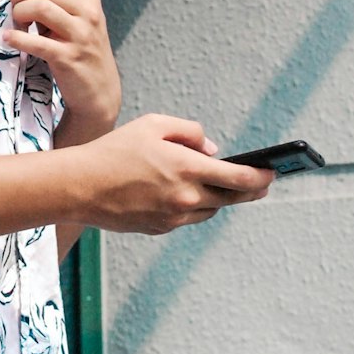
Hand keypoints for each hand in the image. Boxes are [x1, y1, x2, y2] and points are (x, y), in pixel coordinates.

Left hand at [4, 0, 120, 137]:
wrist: (100, 91)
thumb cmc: (80, 51)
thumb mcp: (76, 19)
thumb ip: (54, 1)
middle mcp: (88, 12)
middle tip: (12, 9)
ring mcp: (81, 35)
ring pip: (40, 7)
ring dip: (18, 13)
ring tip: (15, 24)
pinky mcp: (69, 58)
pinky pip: (36, 42)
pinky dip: (17, 38)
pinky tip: (9, 38)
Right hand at [77, 114, 274, 234]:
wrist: (80, 186)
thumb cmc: (114, 151)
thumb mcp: (153, 124)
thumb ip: (189, 132)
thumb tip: (212, 149)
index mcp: (187, 168)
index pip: (239, 178)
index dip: (261, 177)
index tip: (273, 173)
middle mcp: (186, 197)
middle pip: (231, 198)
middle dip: (250, 190)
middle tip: (261, 185)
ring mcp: (174, 217)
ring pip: (209, 209)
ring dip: (217, 197)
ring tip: (216, 184)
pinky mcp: (161, 228)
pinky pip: (187, 217)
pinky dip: (191, 205)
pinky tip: (180, 193)